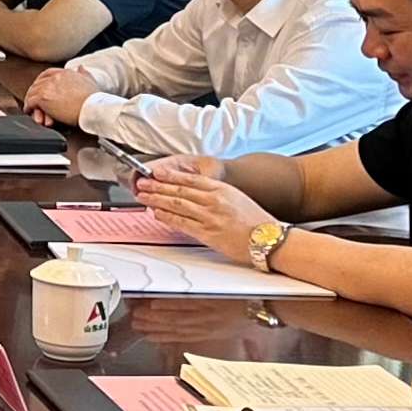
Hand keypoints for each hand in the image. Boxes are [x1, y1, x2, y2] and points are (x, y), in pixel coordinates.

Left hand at [24, 68, 99, 128]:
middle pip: (38, 83)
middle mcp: (55, 77)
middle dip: (34, 92)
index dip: (41, 81)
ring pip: (32, 92)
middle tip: (33, 100)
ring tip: (30, 107)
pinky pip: (30, 102)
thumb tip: (81, 67)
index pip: (47, 73)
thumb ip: (84, 73)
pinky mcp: (43, 98)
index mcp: (65, 72)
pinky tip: (29, 111)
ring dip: (30, 100)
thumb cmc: (94, 99)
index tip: (40, 89)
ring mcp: (47, 87)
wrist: (92, 108)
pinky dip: (28, 107)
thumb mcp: (90, 81)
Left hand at [132, 164, 253, 256]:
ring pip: (177, 204)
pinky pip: (182, 223)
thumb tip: (193, 193)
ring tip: (143, 196)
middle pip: (179, 189)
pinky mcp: (208, 233)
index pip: (190, 178)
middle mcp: (214, 200)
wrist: (269, 238)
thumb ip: (215, 194)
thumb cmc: (255, 220)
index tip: (156, 172)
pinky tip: (157, 213)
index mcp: (221, 189)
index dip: (170, 175)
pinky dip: (167, 217)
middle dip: (157, 185)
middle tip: (142, 183)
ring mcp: (210, 217)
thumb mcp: (236, 197)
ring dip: (157, 199)